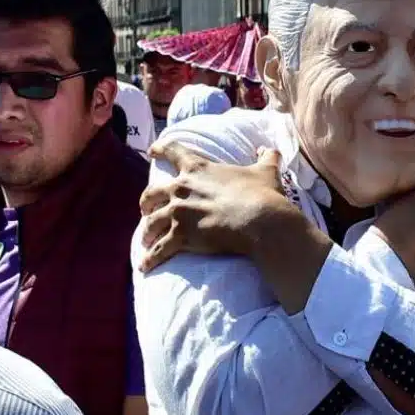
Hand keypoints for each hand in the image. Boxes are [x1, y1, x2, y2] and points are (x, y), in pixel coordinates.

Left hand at [136, 142, 302, 271]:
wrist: (260, 221)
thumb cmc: (262, 194)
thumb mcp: (266, 171)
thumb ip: (266, 157)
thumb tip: (269, 150)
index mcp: (198, 168)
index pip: (173, 151)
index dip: (161, 149)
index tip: (152, 151)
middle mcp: (181, 188)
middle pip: (152, 192)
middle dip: (146, 202)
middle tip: (146, 209)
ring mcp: (178, 213)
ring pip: (151, 222)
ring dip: (146, 232)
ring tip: (145, 240)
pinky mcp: (181, 236)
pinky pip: (159, 250)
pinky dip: (150, 259)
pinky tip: (144, 266)